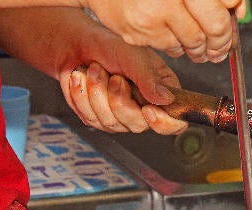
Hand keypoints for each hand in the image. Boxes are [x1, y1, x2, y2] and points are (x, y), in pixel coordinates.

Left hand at [61, 49, 187, 134]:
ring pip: (110, 122)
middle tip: (114, 76)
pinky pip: (90, 118)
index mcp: (161, 94)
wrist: (77, 43)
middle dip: (119, 99)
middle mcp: (144, 110)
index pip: (174, 123)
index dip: (163, 123)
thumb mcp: (133, 56)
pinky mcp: (98, 119)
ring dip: (97, 92)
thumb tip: (167, 100)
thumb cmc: (110, 45)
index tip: (148, 110)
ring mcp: (120, 118)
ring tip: (94, 69)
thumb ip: (149, 79)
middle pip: (138, 125)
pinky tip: (81, 78)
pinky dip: (81, 95)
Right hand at [82, 0, 245, 62]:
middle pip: (207, 34)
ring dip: (198, 46)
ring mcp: (148, 19)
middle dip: (218, 43)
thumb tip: (238, 10)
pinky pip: (168, 47)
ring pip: (189, 44)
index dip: (228, 28)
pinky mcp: (135, 34)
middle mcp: (164, 1)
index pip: (218, 18)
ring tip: (198, 41)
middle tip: (220, 46)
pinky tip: (172, 31)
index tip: (231, 29)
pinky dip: (175, 43)